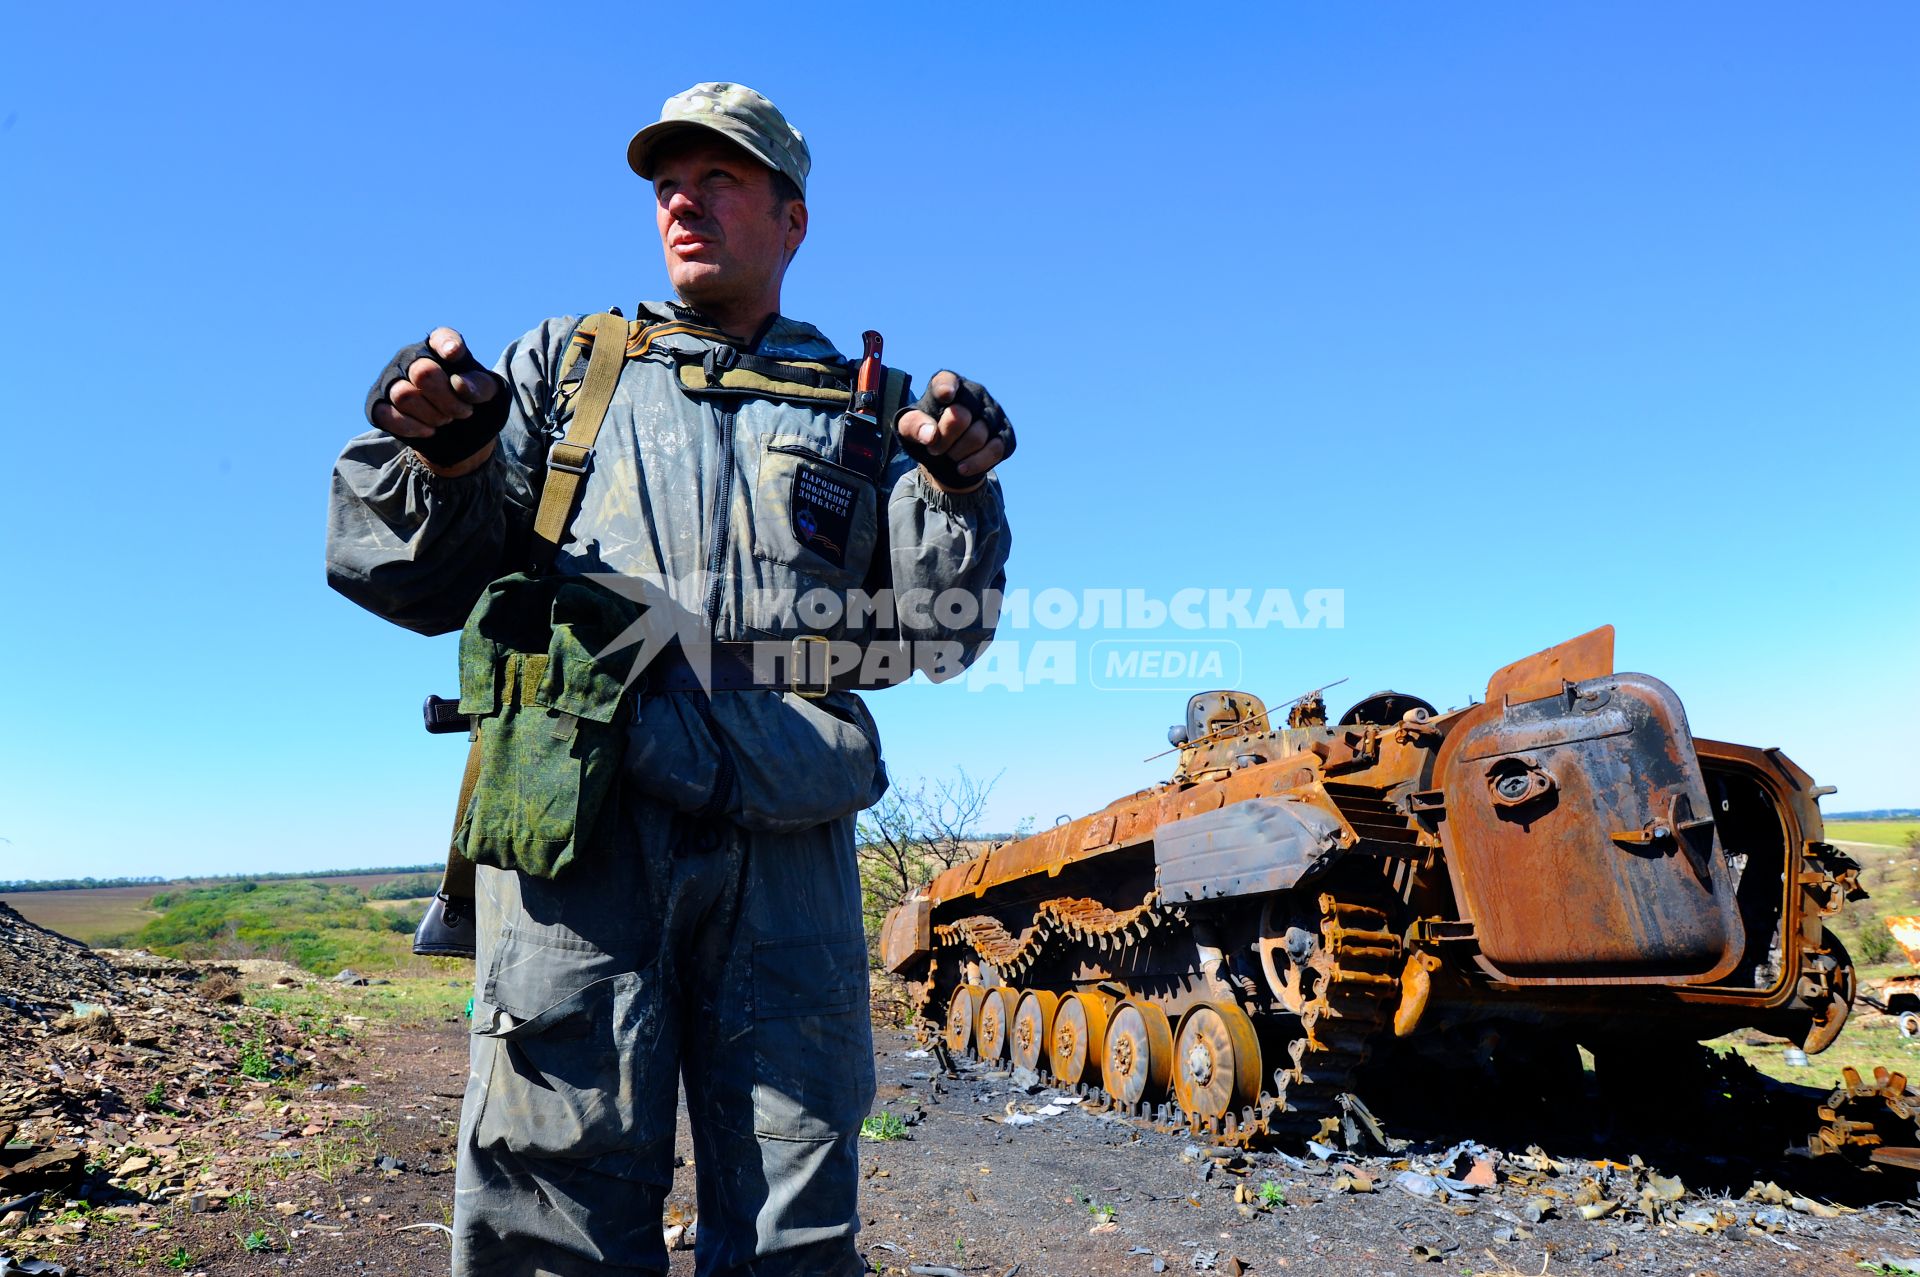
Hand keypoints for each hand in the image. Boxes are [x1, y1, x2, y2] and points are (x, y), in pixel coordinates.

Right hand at [365, 327, 507, 472]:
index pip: (442, 338)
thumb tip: (460, 384)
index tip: (455, 354)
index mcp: (438, 347)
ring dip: (433, 415)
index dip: (447, 344)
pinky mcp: (378, 405)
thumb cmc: (471, 402)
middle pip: (424, 373)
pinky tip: (429, 430)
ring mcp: (391, 380)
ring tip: (446, 420)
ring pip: (405, 396)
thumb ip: (481, 385)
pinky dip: (413, 426)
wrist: (456, 432)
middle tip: (464, 412)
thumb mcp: (490, 394)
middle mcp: (411, 358)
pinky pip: (387, 415)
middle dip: (448, 400)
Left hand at [895, 371, 1014, 492]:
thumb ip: (914, 426)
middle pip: (960, 417)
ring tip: (949, 456)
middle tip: (934, 448)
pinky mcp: (1006, 434)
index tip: (945, 395)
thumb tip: (931, 435)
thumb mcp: (909, 428)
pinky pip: (995, 450)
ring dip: (957, 453)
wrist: (947, 454)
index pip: (946, 381)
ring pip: (977, 436)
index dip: (946, 387)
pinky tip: (962, 468)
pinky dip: (976, 463)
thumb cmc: (926, 432)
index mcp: (949, 383)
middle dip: (944, 439)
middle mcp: (975, 392)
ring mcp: (993, 412)